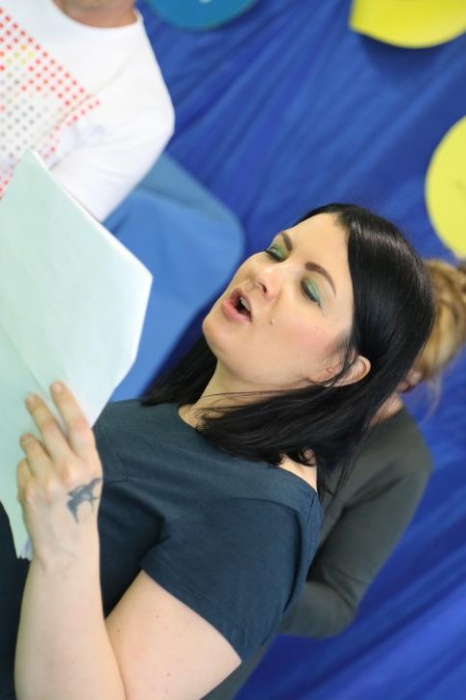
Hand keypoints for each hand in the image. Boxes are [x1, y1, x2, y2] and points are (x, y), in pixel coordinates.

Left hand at [17, 382, 102, 566]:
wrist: (67, 545)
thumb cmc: (81, 508)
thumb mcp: (91, 478)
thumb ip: (79, 453)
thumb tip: (63, 422)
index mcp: (91, 464)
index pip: (78, 425)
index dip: (66, 402)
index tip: (56, 386)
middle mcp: (71, 470)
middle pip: (50, 430)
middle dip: (39, 410)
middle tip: (30, 398)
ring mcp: (48, 480)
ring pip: (31, 446)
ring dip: (29, 441)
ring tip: (31, 443)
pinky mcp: (30, 490)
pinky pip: (22, 466)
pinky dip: (25, 468)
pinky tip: (34, 479)